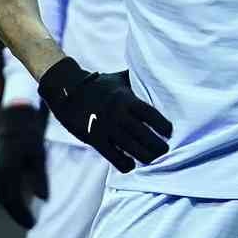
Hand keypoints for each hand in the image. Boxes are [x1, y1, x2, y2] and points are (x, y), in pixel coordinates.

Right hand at [0, 103, 47, 227]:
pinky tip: (20, 201)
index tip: (32, 224)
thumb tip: (44, 199)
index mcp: (7, 173)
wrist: (15, 120)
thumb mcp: (38, 156)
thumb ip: (40, 178)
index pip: (13, 200)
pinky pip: (2, 188)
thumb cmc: (29, 136)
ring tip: (26, 216)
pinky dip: (10, 197)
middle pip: (5, 201)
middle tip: (30, 224)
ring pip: (2, 195)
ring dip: (13, 206)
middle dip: (17, 214)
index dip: (22, 215)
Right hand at [38, 58, 170, 172]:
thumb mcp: (118, 79)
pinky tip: (130, 164)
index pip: (151, 114)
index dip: (163, 126)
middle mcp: (117, 113)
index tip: (169, 132)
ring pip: (131, 149)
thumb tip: (156, 73)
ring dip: (145, 157)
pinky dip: (125, 164)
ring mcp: (106, 127)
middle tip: (164, 150)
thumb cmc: (98, 85)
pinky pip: (114, 157)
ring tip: (151, 159)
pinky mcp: (94, 139)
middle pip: (144, 135)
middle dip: (158, 146)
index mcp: (125, 98)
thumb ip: (136, 81)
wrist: (67, 90)